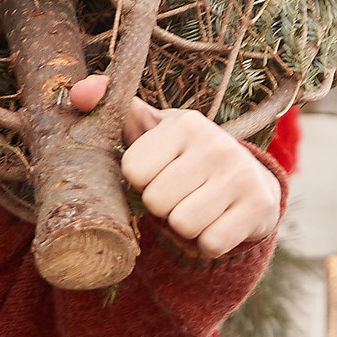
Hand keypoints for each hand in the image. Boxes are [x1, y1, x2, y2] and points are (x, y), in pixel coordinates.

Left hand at [67, 75, 280, 258]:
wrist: (249, 181)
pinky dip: (208, 242)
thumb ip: (114, 112)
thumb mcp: (151, 131)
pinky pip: (210, 244)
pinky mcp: (259, 208)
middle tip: (181, 191)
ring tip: (199, 205)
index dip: (141, 181)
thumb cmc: (183, 157)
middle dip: (163, 206)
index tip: (161, 171)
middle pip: (157, 202)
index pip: (134, 171)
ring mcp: (242, 176)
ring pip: (183, 225)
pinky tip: (218, 221)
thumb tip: (78, 92)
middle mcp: (217, 144)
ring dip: (184, 225)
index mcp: (186, 123)